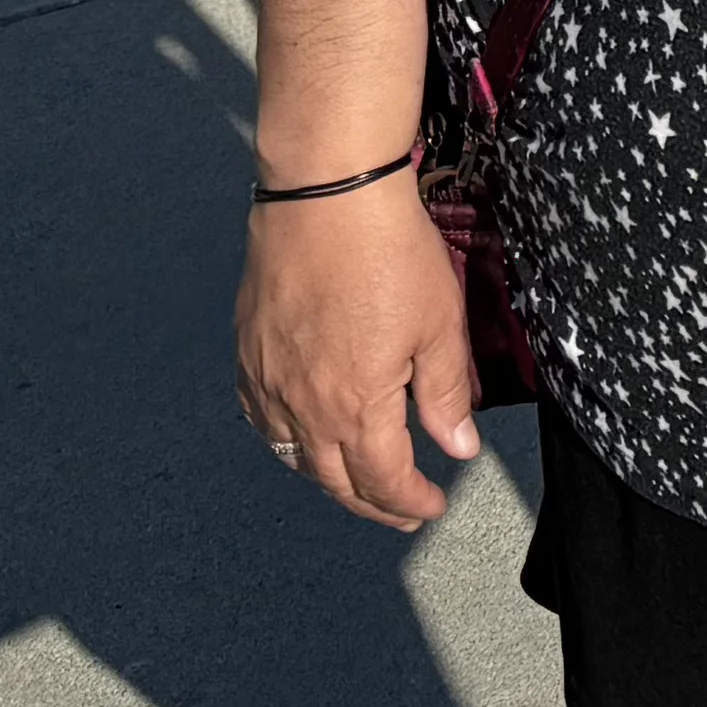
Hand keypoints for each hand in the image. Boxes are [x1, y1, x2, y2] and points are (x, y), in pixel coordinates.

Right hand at [234, 187, 484, 526]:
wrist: (326, 195)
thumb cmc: (387, 252)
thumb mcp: (438, 325)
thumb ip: (445, 395)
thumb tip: (458, 447)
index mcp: (354, 407)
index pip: (383, 480)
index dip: (409, 502)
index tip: (431, 507)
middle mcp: (302, 406)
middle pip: (334, 479)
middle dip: (372, 503)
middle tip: (400, 511)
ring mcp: (268, 380)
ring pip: (293, 454)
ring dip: (328, 476)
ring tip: (357, 481)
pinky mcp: (249, 352)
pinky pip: (261, 417)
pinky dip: (285, 440)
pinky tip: (301, 435)